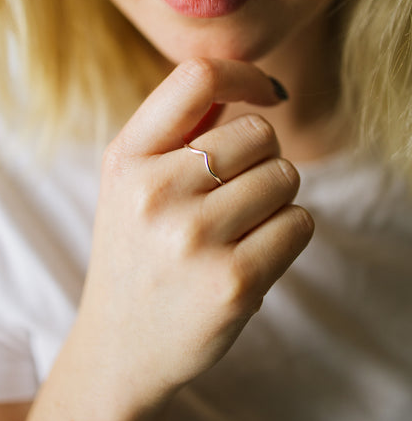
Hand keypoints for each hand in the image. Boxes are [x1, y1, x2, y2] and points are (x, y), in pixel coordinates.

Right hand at [78, 58, 313, 411]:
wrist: (121, 346)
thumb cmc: (137, 251)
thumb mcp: (132, 181)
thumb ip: (181, 128)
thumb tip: (247, 82)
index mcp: (127, 157)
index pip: (197, 77)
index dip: (245, 74)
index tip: (266, 92)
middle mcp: (155, 191)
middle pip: (259, 133)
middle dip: (262, 157)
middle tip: (237, 191)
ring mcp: (194, 238)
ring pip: (286, 176)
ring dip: (276, 197)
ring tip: (239, 226)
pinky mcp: (234, 282)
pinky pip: (299, 223)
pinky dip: (288, 232)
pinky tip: (254, 253)